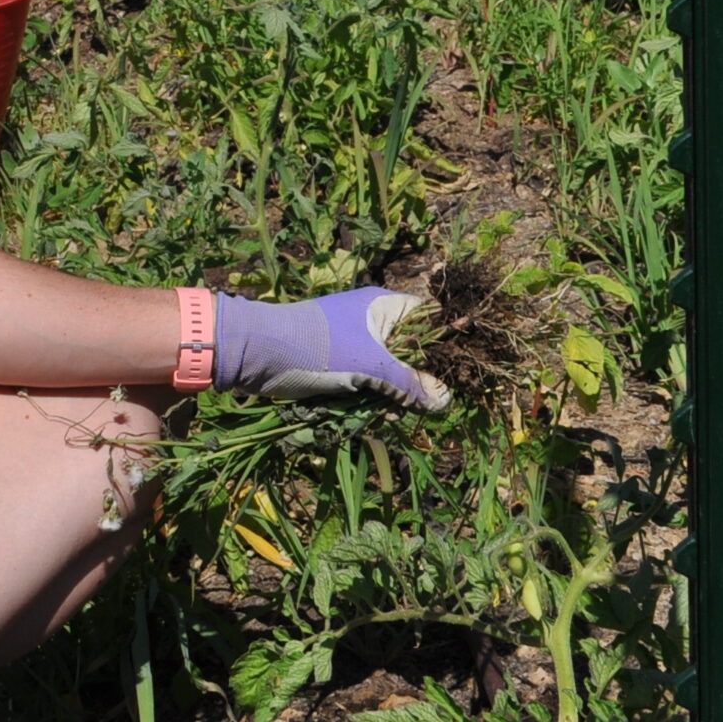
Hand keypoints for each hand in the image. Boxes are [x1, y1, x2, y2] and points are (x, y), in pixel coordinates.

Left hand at [214, 288, 448, 411]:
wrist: (258, 353)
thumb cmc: (316, 346)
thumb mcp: (370, 366)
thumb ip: (410, 382)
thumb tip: (445, 400)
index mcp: (383, 306)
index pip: (430, 318)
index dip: (449, 342)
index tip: (464, 373)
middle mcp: (373, 321)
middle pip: (415, 352)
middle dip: (420, 380)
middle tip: (427, 404)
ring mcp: (356, 344)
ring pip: (394, 373)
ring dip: (396, 395)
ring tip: (393, 412)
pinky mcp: (341, 365)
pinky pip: (372, 384)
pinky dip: (375, 400)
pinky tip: (376, 416)